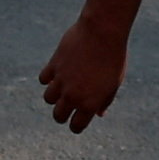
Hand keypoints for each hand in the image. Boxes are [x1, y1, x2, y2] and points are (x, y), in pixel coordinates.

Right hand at [37, 13, 130, 133]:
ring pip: (48, 99)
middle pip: (58, 116)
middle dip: (62, 114)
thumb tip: (98, 114)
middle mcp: (73, 95)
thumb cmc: (114, 58)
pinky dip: (48, 78)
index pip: (76, 126)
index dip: (76, 125)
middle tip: (68, 106)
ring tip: (63, 88)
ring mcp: (61, 81)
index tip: (78, 119)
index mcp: (89, 104)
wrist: (102, 32)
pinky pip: (43, 79)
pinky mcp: (53, 65)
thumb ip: (105, 100)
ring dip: (54, 96)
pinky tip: (58, 72)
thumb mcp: (114, 83)